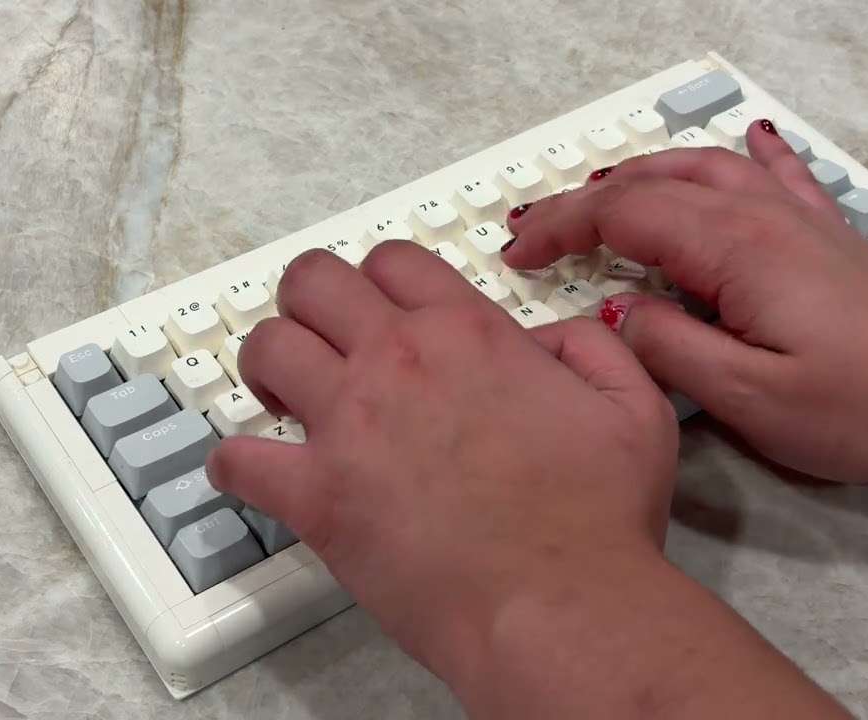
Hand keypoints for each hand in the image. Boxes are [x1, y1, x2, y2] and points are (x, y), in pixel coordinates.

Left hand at [205, 243, 681, 714]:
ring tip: (280, 390)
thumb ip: (591, 346)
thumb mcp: (633, 406)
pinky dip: (234, 461)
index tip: (379, 301)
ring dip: (266, 363)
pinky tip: (252, 470)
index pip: (394, 261)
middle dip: (309, 298)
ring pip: (265, 349)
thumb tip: (548, 336)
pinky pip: (238, 457)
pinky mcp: (317, 496)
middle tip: (319, 330)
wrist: (560, 604)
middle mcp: (398, 362)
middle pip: (312, 282)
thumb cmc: (596, 520)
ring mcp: (349, 425)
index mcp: (468, 334)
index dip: (380, 276)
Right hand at [503, 120, 867, 485]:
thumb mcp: (748, 398)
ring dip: (641, 173)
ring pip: (702, 166)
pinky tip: (741, 140)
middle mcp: (762, 215)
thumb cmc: (862, 407)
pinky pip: (772, 171)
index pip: (623, 213)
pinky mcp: (823, 231)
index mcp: (735, 248)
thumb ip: (667, 348)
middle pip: (652, 182)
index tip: (518, 256)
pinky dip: (738, 155)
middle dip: (582, 200)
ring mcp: (796, 216)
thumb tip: (611, 312)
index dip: (561, 228)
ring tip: (597, 191)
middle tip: (532, 230)